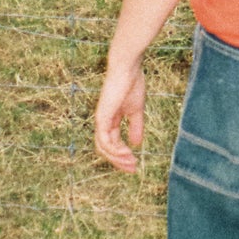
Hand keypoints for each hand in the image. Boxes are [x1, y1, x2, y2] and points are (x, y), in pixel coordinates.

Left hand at [94, 54, 146, 171]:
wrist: (127, 68)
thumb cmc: (132, 84)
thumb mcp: (136, 110)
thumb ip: (136, 126)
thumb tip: (136, 144)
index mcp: (111, 119)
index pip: (113, 143)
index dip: (123, 155)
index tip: (135, 164)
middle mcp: (103, 121)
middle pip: (106, 149)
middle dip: (119, 161)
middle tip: (132, 170)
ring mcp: (101, 120)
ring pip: (104, 148)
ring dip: (117, 158)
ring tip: (131, 162)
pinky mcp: (101, 118)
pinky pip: (104, 141)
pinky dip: (114, 150)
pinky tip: (127, 152)